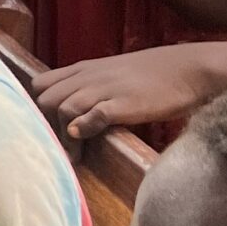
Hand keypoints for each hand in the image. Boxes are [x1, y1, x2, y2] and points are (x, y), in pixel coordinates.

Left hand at [33, 45, 223, 143]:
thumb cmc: (152, 75)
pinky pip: (93, 114)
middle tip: (59, 147)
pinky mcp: (124, 103)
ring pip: (62, 107)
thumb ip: (90, 87)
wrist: (188, 69)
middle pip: (44, 99)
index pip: (40, 84)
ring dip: (63, 135)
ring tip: (73, 156)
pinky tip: (83, 138)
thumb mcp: (112, 74)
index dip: (38, 108)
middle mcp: (88, 77)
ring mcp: (105, 89)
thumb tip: (70, 112)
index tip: (47, 129)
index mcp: (83, 69)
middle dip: (46, 125)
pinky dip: (83, 128)